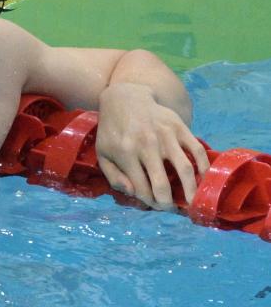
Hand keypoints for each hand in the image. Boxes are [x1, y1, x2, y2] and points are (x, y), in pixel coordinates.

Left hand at [95, 83, 209, 209]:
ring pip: (185, 170)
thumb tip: (133, 193)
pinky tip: (203, 179)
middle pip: (162, 184)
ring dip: (191, 190)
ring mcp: (165, 135)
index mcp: (125, 153)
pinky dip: (204, 167)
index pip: (142, 188)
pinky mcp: (179, 126)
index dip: (150, 202)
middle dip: (168, 203)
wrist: (125, 98)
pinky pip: (196, 150)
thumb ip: (113, 176)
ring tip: (193, 201)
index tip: (155, 205)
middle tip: (172, 208)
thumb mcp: (103, 153)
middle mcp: (146, 145)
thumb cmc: (112, 130)